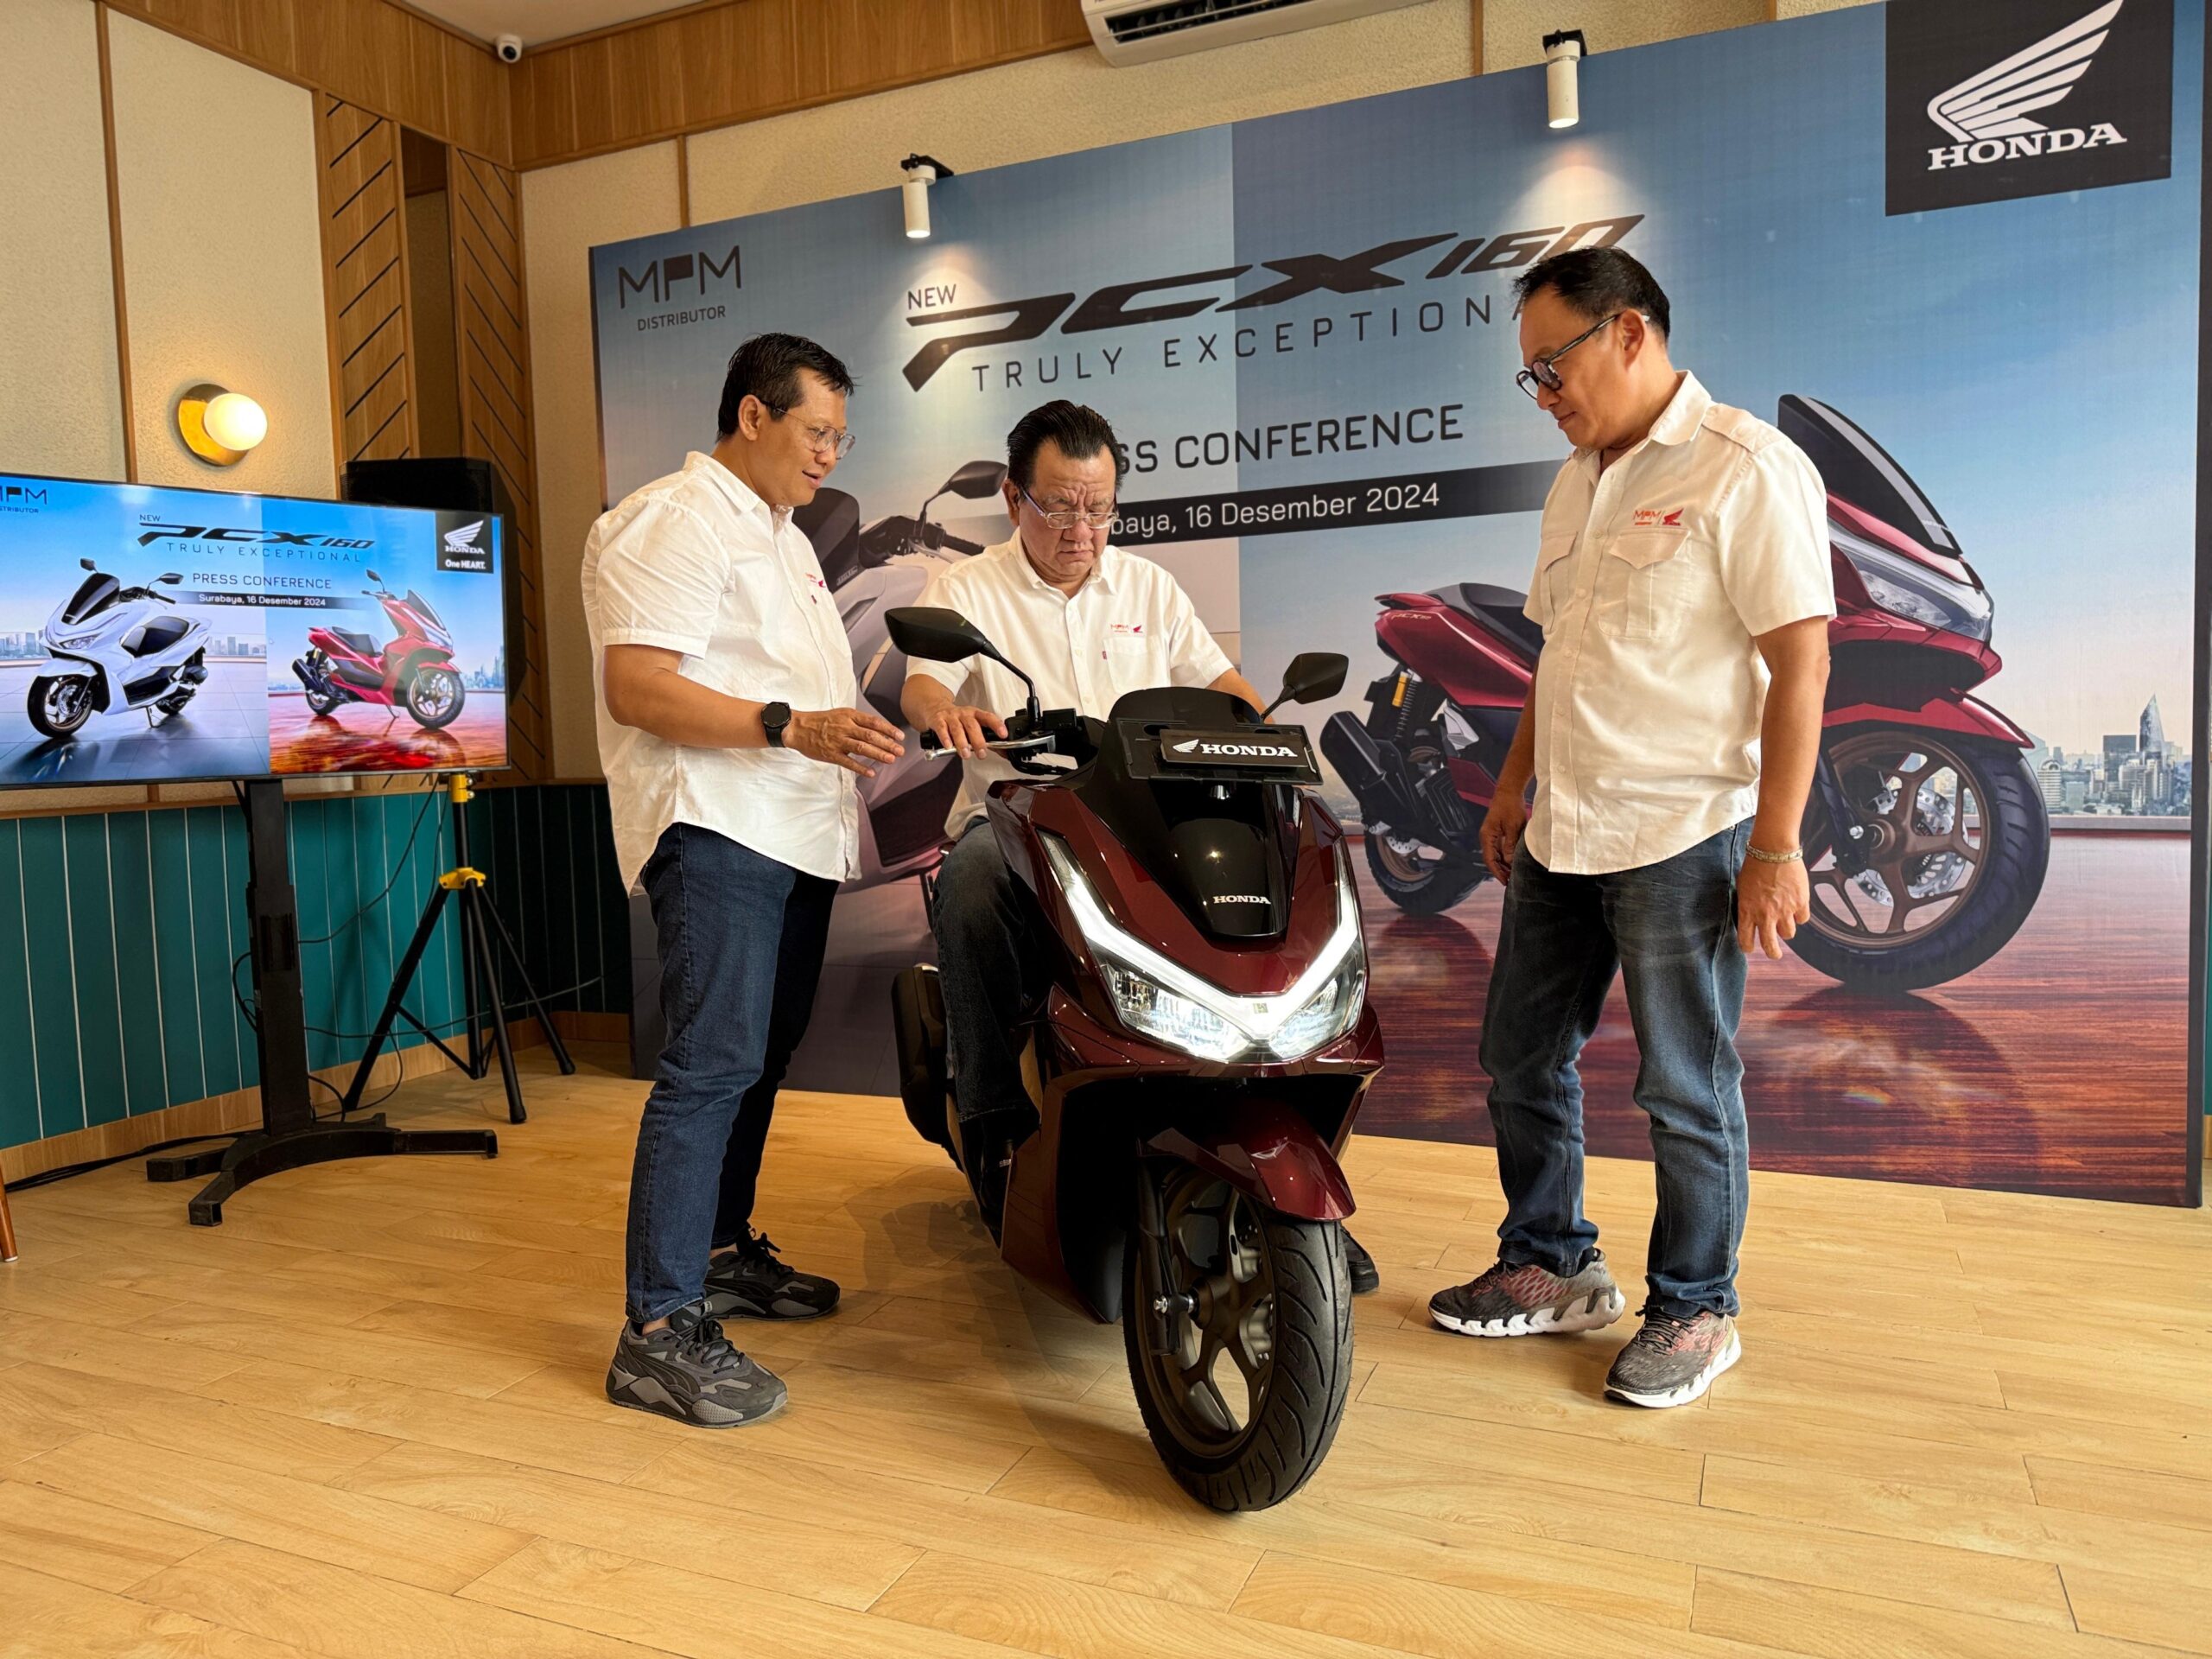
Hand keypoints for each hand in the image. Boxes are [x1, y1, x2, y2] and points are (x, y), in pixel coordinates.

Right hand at [784, 707, 903, 776]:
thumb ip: (858, 722)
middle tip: (900, 751)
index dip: (888, 729)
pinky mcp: (831, 754)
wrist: (798, 728)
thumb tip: (878, 731)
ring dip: (878, 754)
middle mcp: (845, 727)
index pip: (873, 722)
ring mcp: (838, 741)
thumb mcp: (841, 714)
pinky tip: (871, 772)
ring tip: (891, 759)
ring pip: (862, 748)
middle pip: (870, 736)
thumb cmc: (821, 721)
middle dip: (888, 744)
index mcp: (849, 716)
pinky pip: (848, 762)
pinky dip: (860, 768)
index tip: (900, 736)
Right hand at [929, 704, 1006, 757]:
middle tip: (982, 753)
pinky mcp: (938, 720)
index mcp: (975, 714)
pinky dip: (946, 738)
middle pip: (972, 725)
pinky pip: (942, 729)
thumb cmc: (957, 718)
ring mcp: (950, 717)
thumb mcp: (971, 723)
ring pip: (957, 729)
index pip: (988, 717)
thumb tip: (1001, 751)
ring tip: (966, 754)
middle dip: (978, 741)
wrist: (935, 706)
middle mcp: (964, 714)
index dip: (997, 725)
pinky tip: (949, 746)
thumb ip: (984, 737)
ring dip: (962, 743)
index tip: (1003, 734)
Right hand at [1480, 792, 1529, 884]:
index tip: (1505, 881)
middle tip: (1511, 881)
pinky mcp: (1497, 833)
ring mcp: (1491, 835)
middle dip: (1500, 871)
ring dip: (1502, 865)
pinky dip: (1504, 857)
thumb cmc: (1510, 806)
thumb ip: (1510, 845)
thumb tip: (1509, 862)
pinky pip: (1499, 849)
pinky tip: (1512, 862)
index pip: (1490, 859)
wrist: (1509, 792)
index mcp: (1487, 836)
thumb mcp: (1513, 827)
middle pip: (1491, 859)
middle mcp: (1486, 837)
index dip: (1497, 872)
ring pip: (1495, 855)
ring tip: (1512, 874)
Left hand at [1737, 853, 1810, 960]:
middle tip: (1774, 954)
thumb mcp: (1742, 887)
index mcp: (1747, 911)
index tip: (1750, 948)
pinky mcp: (1800, 903)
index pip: (1745, 940)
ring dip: (1786, 930)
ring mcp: (1784, 911)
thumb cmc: (1755, 865)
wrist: (1774, 851)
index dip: (1747, 947)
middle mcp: (1765, 915)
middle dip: (1772, 953)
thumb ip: (1747, 905)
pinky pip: (1802, 919)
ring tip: (1784, 920)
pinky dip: (1799, 916)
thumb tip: (1751, 916)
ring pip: (1788, 934)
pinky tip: (1796, 907)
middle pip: (1770, 946)